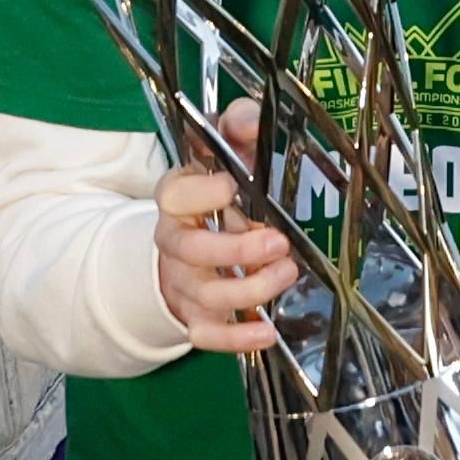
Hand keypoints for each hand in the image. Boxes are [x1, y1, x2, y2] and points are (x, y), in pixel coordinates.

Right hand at [154, 98, 299, 351]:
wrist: (193, 237)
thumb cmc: (217, 189)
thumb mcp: (225, 149)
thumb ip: (238, 124)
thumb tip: (251, 121)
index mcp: (177, 197)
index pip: (173, 195)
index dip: (200, 193)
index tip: (231, 185)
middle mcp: (175, 241)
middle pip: (191, 251)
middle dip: (235, 250)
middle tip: (277, 241)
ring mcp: (184, 282)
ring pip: (207, 294)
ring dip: (250, 289)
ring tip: (286, 272)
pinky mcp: (198, 316)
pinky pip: (208, 335)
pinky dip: (236, 339)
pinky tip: (267, 332)